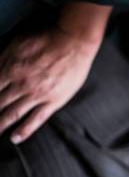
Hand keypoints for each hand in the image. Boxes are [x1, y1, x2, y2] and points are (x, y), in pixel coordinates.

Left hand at [0, 3, 110, 143]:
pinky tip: (15, 138)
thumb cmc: (47, 38)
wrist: (74, 41)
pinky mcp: (53, 100)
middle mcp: (21, 84)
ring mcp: (37, 94)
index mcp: (10, 69)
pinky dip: (24, 130)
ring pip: (12, 114)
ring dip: (0, 125)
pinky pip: (36, 119)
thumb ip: (1, 58)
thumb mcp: (16, 43)